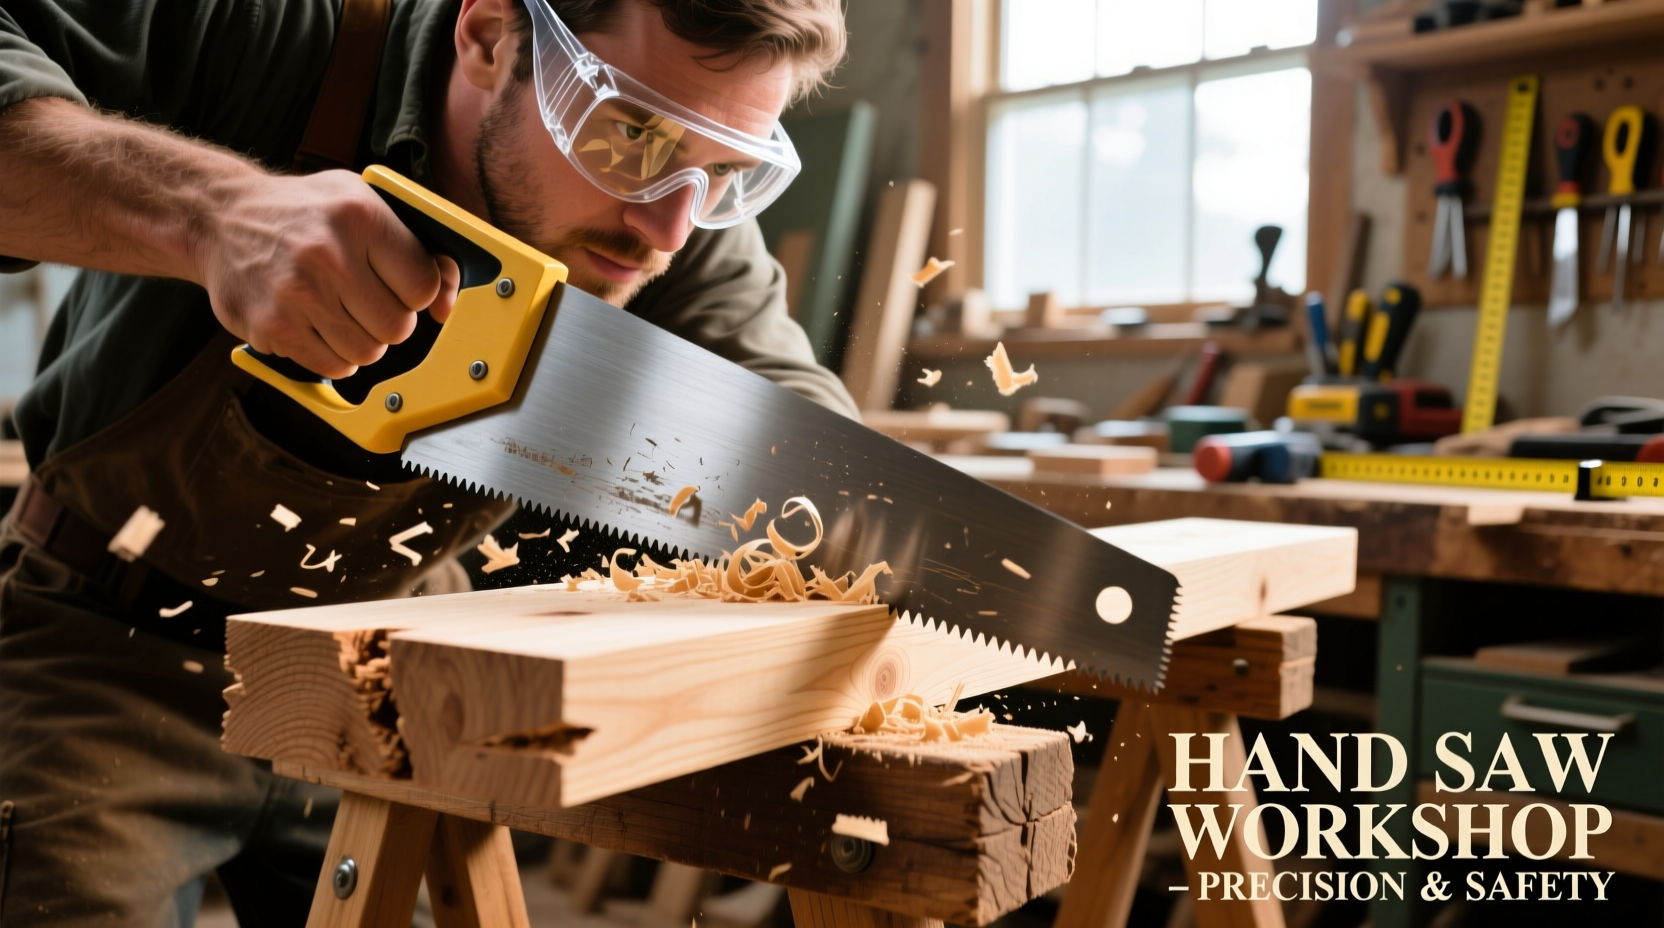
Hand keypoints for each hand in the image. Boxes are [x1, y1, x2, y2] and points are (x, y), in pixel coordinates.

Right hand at [192, 170, 459, 378]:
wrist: (219, 217)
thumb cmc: (304, 212)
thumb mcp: (362, 201)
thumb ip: (417, 247)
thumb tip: (446, 304)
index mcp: (359, 216)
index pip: (423, 285)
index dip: (417, 293)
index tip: (399, 286)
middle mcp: (328, 254)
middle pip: (397, 327)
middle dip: (390, 320)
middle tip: (367, 302)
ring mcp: (297, 293)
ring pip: (368, 351)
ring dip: (362, 340)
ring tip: (339, 311)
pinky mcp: (272, 326)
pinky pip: (333, 366)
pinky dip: (333, 355)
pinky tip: (317, 325)